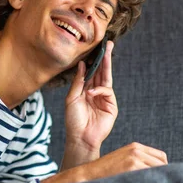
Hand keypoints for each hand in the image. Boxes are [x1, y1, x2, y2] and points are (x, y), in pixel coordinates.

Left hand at [64, 40, 117, 156]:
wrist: (80, 137)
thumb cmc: (73, 120)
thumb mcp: (72, 98)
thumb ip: (78, 82)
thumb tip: (81, 65)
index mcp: (86, 89)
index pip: (91, 72)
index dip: (94, 60)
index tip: (96, 48)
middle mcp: (96, 92)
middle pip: (101, 71)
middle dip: (105, 58)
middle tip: (109, 44)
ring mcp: (104, 98)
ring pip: (107, 78)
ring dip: (107, 65)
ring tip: (106, 53)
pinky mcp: (111, 105)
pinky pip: (107, 91)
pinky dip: (99, 90)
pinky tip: (91, 93)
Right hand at [82, 142, 167, 180]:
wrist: (87, 176)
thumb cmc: (105, 174)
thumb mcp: (122, 161)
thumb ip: (138, 163)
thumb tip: (160, 175)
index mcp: (135, 147)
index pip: (161, 156)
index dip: (163, 169)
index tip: (159, 180)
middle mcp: (136, 149)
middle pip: (163, 164)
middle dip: (162, 176)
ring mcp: (134, 157)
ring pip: (159, 171)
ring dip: (158, 182)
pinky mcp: (132, 166)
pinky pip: (151, 176)